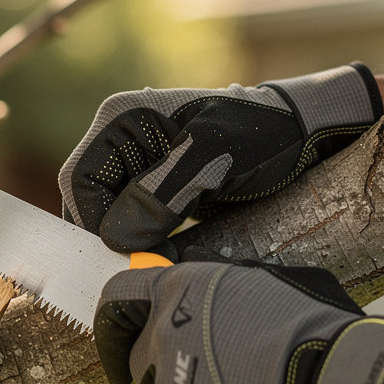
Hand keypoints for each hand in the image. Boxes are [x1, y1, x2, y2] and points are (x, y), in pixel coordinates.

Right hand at [59, 63, 382, 253]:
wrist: (303, 131)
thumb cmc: (261, 135)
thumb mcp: (211, 162)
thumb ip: (158, 196)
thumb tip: (115, 239)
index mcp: (123, 118)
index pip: (80, 181)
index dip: (91, 223)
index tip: (119, 257)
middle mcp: (122, 136)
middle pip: (89, 198)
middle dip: (107, 234)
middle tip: (138, 266)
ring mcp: (139, 160)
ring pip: (109, 212)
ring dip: (125, 240)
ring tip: (152, 261)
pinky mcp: (157, 183)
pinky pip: (133, 216)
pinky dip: (142, 239)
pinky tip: (162, 253)